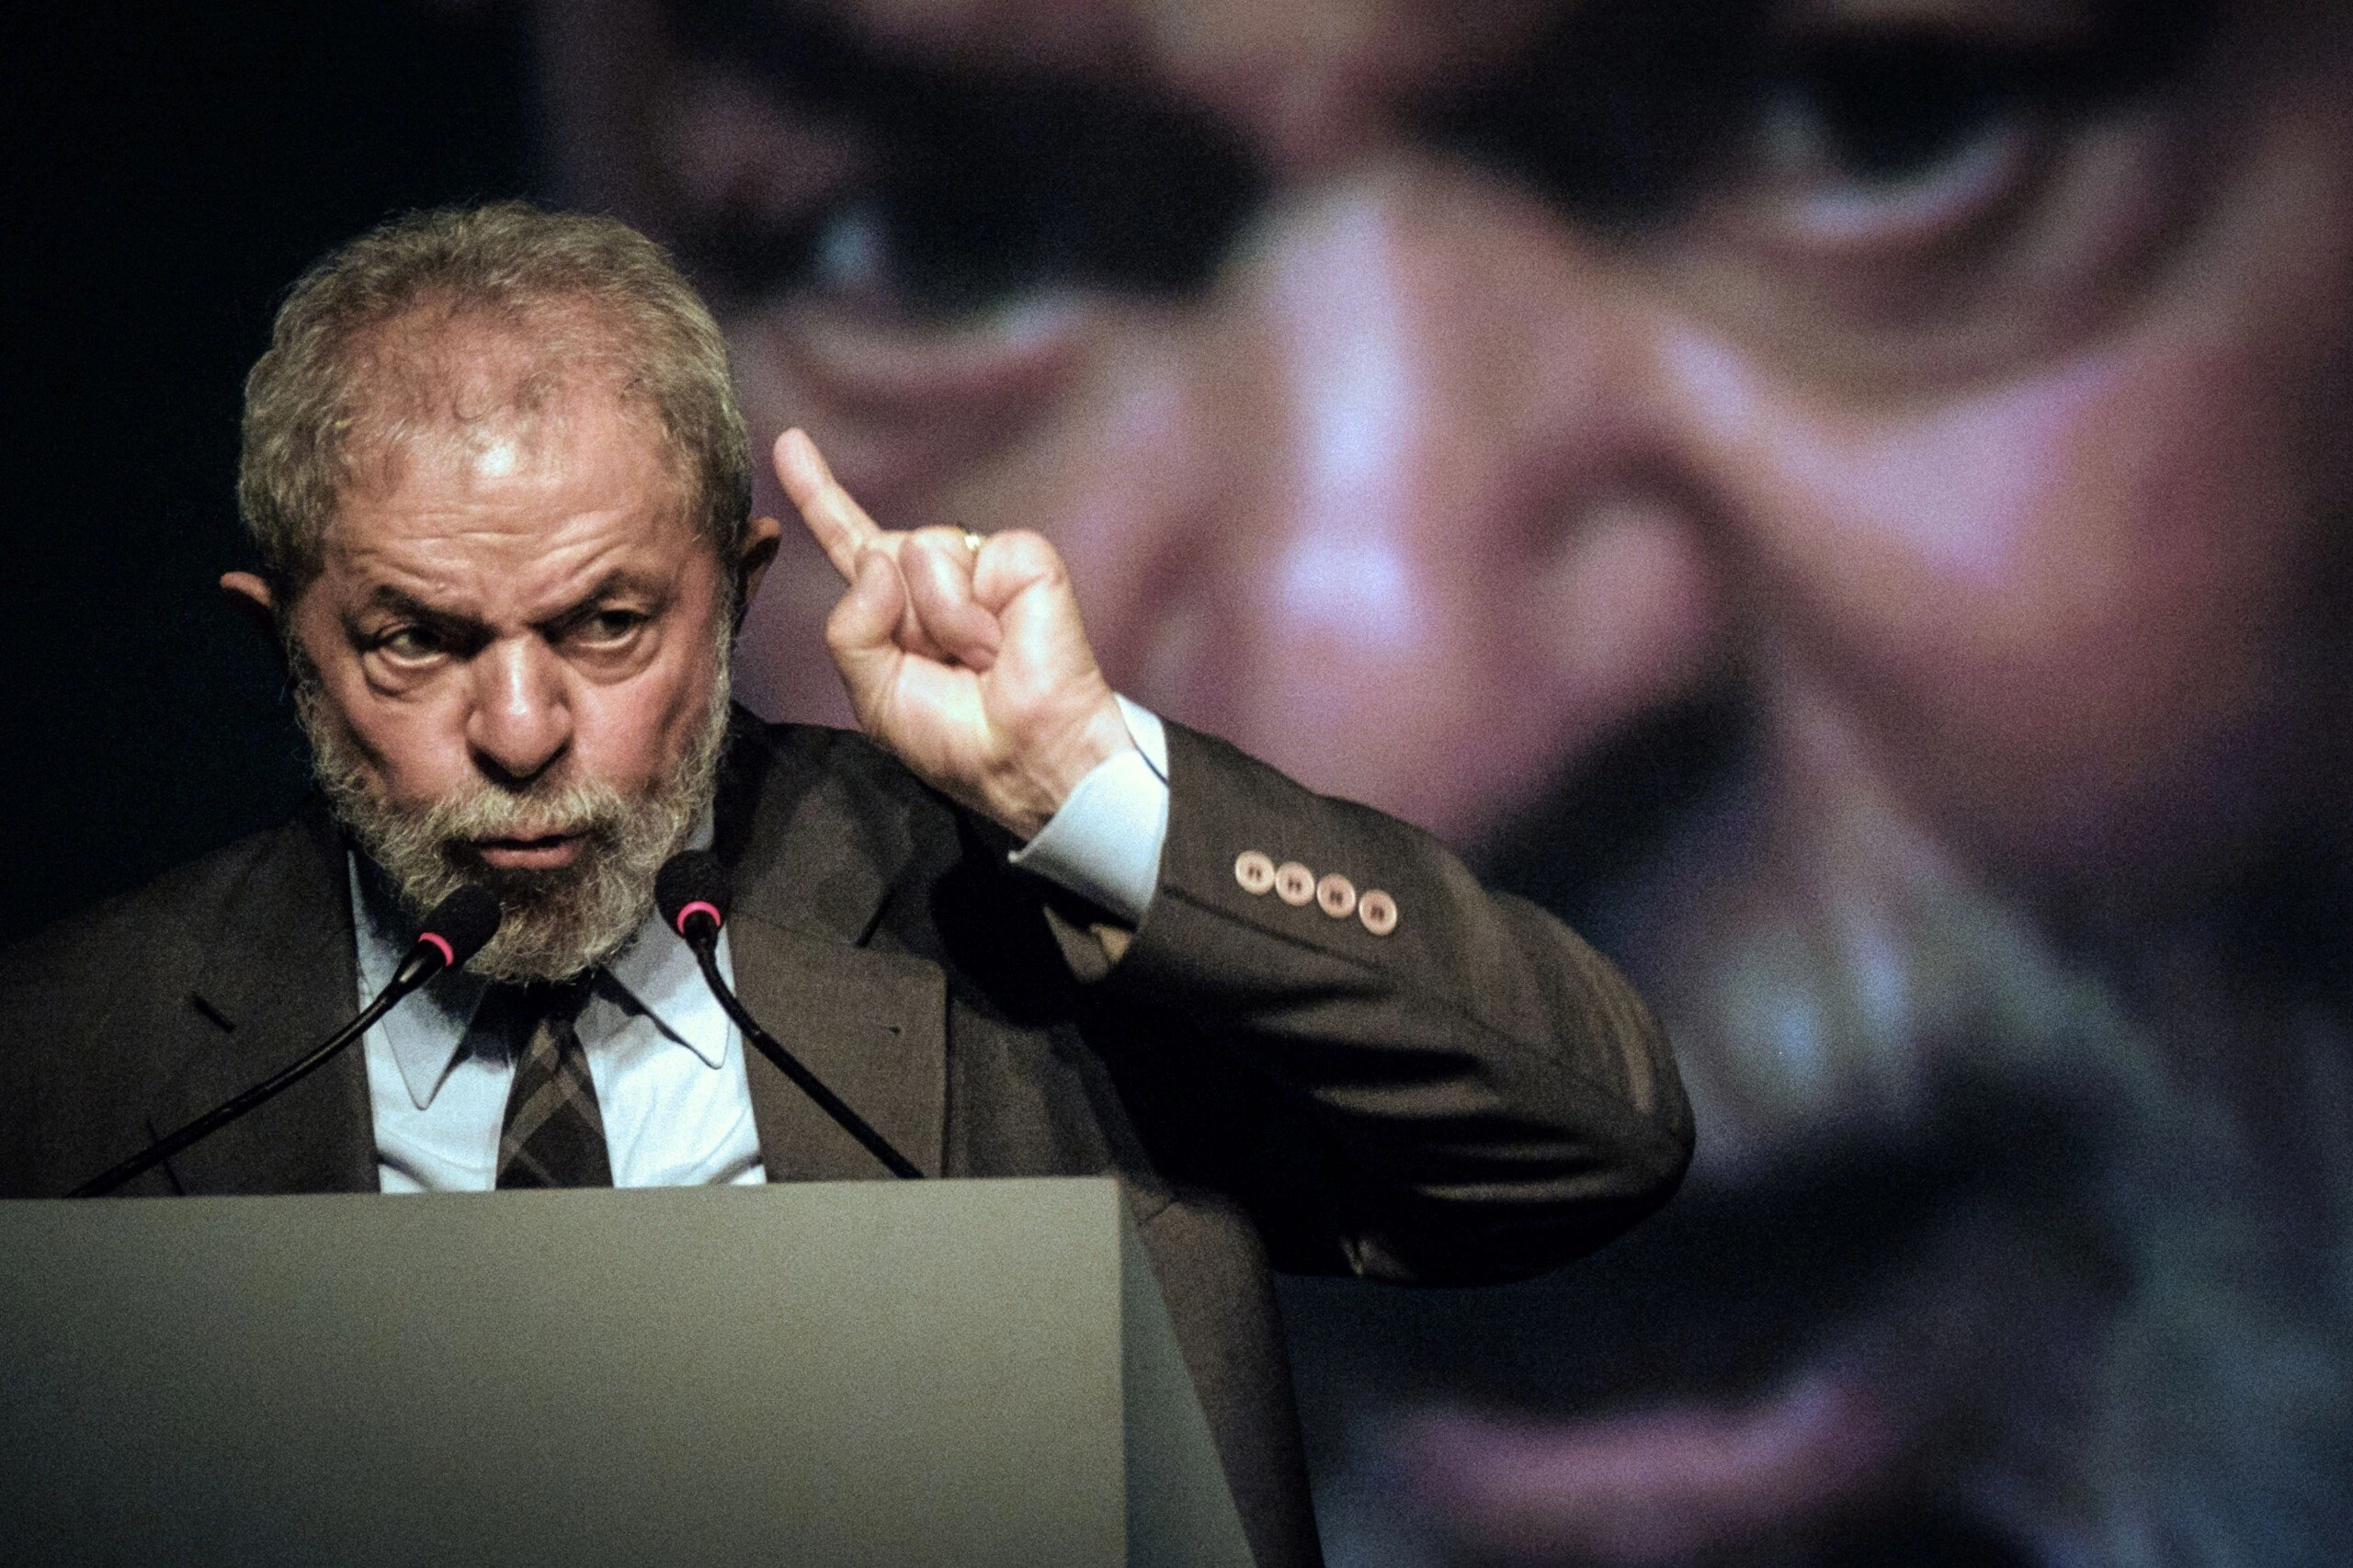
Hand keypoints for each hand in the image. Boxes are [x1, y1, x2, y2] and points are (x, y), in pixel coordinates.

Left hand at [773, 428, 1131, 839]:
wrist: (1024, 758)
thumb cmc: (958, 740)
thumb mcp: (873, 692)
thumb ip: (849, 626)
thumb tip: (878, 557)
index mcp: (898, 612)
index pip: (852, 541)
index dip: (820, 496)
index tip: (790, 444)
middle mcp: (939, 580)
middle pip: (878, 548)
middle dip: (894, 616)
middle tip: (943, 668)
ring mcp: (982, 566)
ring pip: (915, 549)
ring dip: (934, 619)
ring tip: (975, 660)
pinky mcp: (1022, 560)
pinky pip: (962, 556)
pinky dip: (967, 613)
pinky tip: (998, 644)